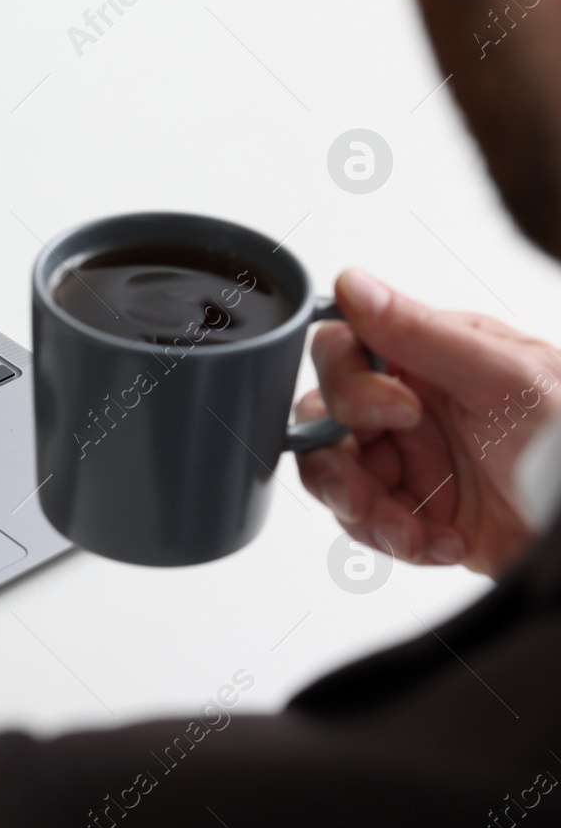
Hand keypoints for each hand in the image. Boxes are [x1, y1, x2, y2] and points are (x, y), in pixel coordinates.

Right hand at [295, 269, 559, 575]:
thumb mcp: (505, 378)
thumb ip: (421, 332)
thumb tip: (351, 283)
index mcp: (429, 358)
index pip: (341, 351)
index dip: (349, 386)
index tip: (398, 414)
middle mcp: (409, 405)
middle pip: (321, 420)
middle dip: (335, 463)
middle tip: (370, 491)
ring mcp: (410, 460)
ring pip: (332, 476)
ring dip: (361, 511)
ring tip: (408, 532)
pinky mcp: (416, 512)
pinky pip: (366, 526)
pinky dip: (395, 541)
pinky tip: (445, 543)